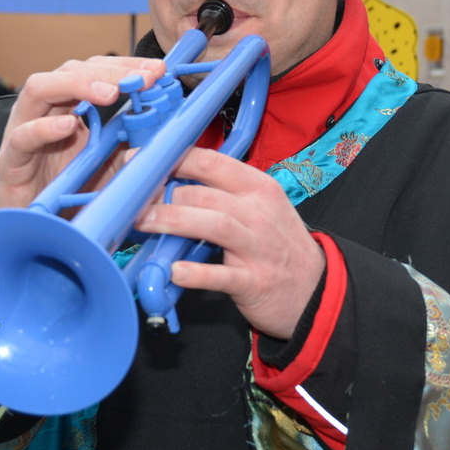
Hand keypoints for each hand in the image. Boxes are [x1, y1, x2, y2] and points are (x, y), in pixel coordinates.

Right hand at [0, 56, 166, 212]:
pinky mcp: (12, 159)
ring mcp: (24, 129)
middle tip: (143, 78)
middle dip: (110, 71)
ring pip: (40, 89)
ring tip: (110, 94)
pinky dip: (44, 128)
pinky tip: (68, 126)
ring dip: (77, 86)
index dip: (126, 67)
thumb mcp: (111, 162)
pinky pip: (23, 136)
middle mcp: (46, 109)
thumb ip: (132, 143)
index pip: (96, 71)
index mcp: (70, 104)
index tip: (158, 71)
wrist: (34, 226)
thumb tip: (168, 130)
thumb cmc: (68, 189)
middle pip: (71, 70)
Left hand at [133, 147, 325, 339]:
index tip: (143, 162)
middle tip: (134, 200)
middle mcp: (259, 213)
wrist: (315, 290)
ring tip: (142, 223)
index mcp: (258, 188)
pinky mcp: (255, 282)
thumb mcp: (259, 209)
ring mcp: (258, 248)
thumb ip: (221, 194)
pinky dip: (196, 273)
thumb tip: (169, 184)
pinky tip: (174, 271)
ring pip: (214, 225)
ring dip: (174, 221)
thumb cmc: (278, 246)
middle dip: (165, 194)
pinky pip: (222, 275)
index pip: (212, 161)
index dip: (173, 159)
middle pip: (206, 194)